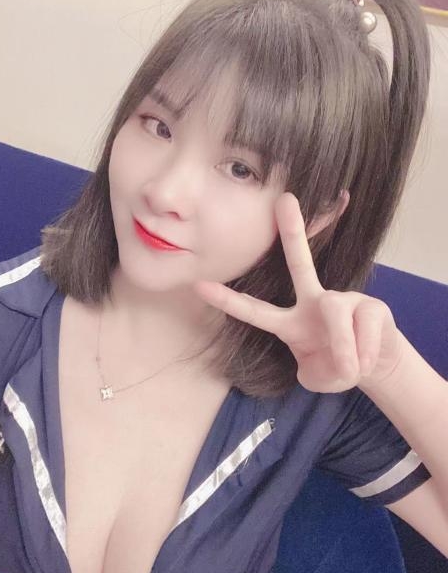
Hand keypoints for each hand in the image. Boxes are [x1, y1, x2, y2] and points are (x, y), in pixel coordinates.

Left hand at [193, 192, 404, 393]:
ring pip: (336, 317)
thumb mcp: (320, 377)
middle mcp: (313, 302)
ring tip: (350, 368)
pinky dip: (364, 356)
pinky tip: (367, 359)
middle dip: (293, 231)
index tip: (199, 285)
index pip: (254, 310)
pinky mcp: (371, 306)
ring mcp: (343, 300)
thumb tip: (336, 360)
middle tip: (284, 199)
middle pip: (300, 262)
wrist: (377, 365)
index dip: (228, 300)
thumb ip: (319, 373)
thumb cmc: (337, 366)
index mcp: (290, 322)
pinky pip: (364, 332)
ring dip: (344, 352)